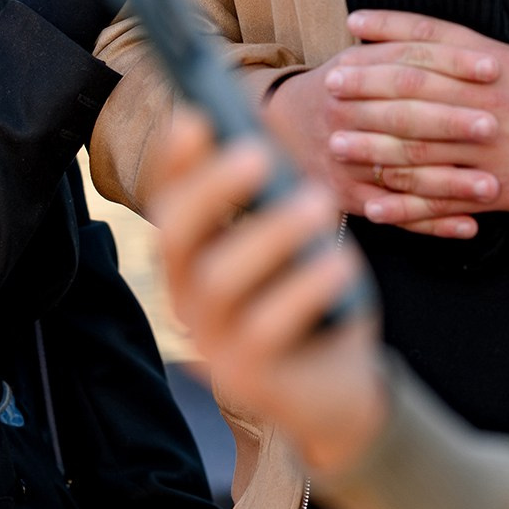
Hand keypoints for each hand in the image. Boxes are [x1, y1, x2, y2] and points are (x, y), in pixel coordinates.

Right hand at [147, 112, 387, 479]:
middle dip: (212, 189)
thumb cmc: (315, 300)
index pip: (168, 203)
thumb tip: (264, 142)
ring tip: (318, 203)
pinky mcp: (247, 378)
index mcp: (192, 261)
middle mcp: (187, 298)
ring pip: (219, 280)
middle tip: (256, 153)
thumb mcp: (293, 248)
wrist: (340, 391)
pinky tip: (339, 263)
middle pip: (177, 237)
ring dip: (270, 234)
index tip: (196, 117)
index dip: (176, 162)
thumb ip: (272, 206)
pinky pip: (266, 328)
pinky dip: (304, 288)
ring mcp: (212, 342)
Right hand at [261, 28, 505, 238]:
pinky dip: (432, 222)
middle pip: (403, 118)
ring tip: (491, 187)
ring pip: (401, 173)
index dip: (452, 64)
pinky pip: (395, 213)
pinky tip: (468, 226)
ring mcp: (344, 162)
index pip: (408, 66)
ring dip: (448, 183)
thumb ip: (403, 43)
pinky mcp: (347, 198)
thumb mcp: (359, 58)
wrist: (280, 130)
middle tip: (493, 126)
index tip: (493, 69)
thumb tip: (472, 45)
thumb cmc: (339, 90)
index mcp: (351, 75)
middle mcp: (344, 118)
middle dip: (449, 123)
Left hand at [316, 12, 508, 227]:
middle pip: (417, 92)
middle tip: (328, 88)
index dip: (389, 31)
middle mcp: (489, 104)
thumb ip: (470, 54)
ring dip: (374, 148)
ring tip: (337, 145)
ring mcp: (492, 150)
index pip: (433, 41)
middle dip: (367, 90)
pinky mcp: (502, 192)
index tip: (350, 27)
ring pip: (423, 148)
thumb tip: (420, 41)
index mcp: (494, 67)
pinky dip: (408, 206)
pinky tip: (376, 206)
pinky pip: (445, 200)